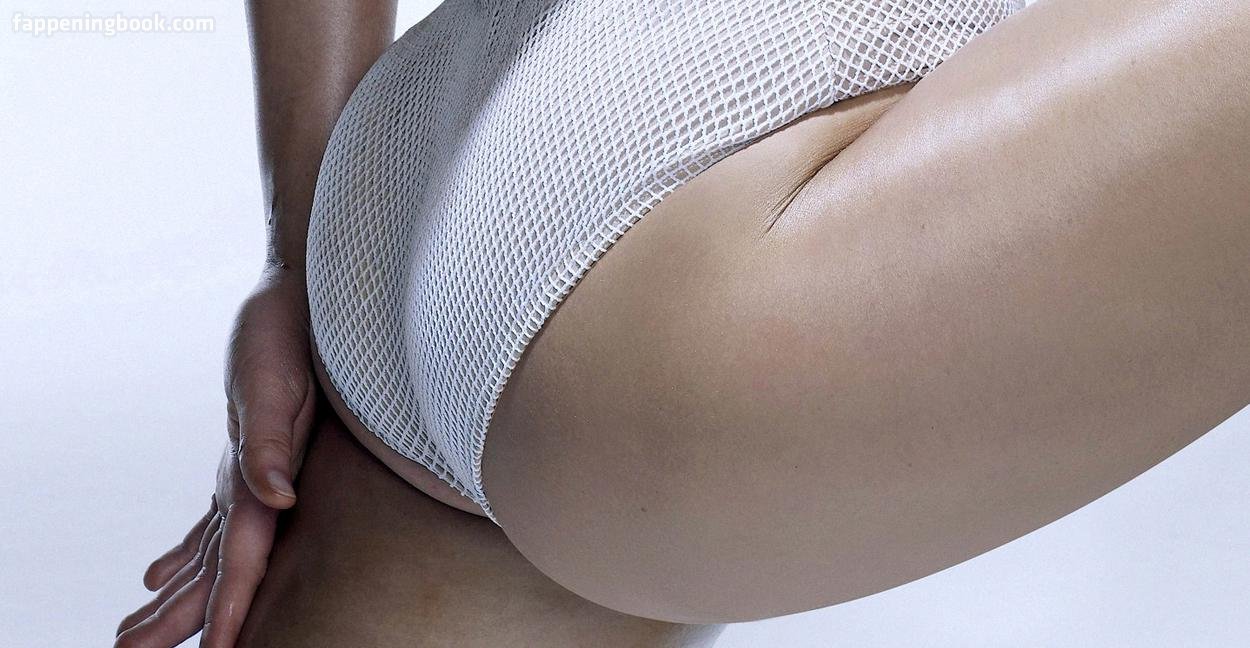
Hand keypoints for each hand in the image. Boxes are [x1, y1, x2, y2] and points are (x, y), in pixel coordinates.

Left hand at [115, 266, 316, 647]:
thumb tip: (278, 497)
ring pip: (213, 554)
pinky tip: (158, 573)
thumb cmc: (290, 337)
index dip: (231, 610)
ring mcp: (254, 480)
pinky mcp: (247, 463)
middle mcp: (262, 488)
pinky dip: (188, 554)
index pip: (244, 561)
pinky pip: (214, 524)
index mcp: (267, 478)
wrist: (313, 304)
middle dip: (180, 618)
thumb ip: (273, 444)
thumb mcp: (277, 384)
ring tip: (134, 635)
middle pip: (220, 570)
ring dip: (177, 596)